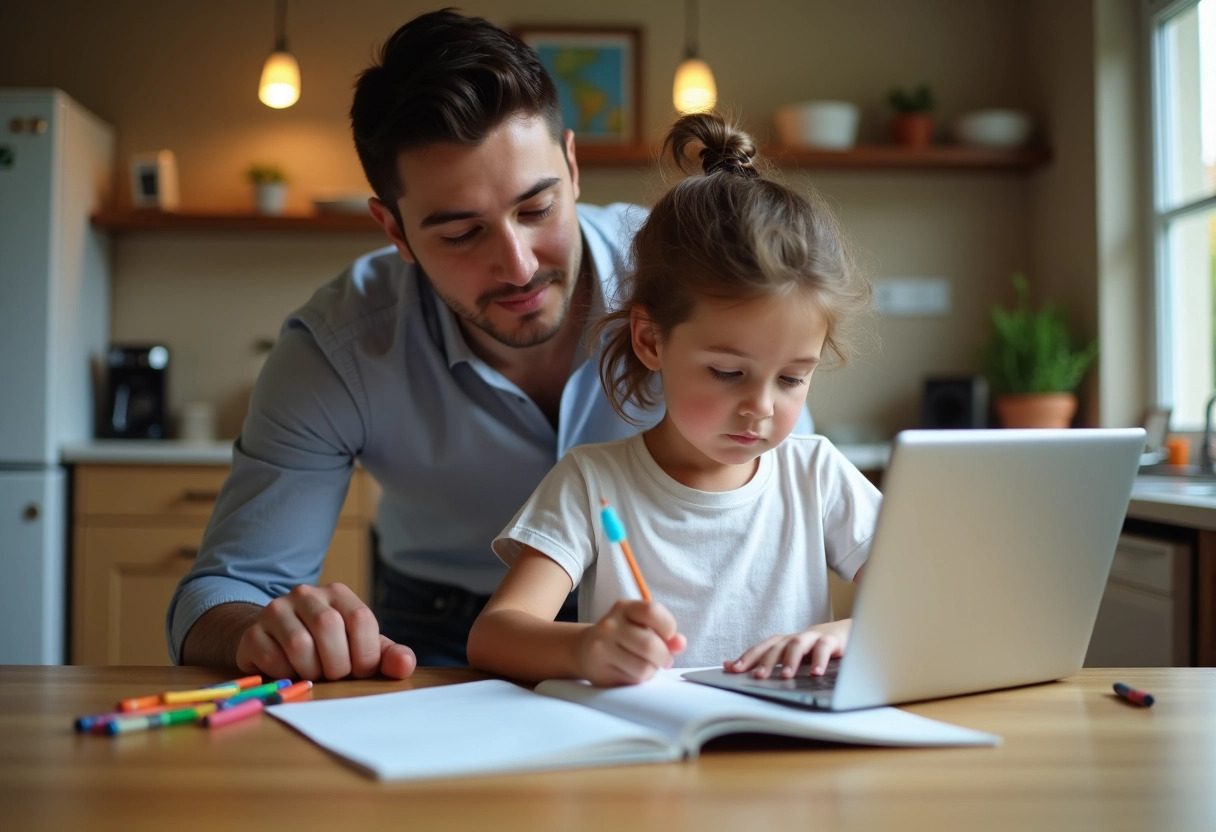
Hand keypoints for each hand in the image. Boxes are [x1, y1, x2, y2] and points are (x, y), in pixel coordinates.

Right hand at [235, 583, 416, 680]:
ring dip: (312, 671)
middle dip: (338, 664)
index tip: (361, 671)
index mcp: (339, 594)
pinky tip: (290, 672)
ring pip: (300, 645)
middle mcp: (306, 594)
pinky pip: (272, 659)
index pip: (361, 618)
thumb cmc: (327, 648)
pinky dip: (286, 675)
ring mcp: (276, 610)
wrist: (276, 642)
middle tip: (335, 676)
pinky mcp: (253, 633)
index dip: (365, 653)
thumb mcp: (360, 649)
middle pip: (329, 627)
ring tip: (313, 674)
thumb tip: (404, 665)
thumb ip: (386, 656)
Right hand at [575, 600, 686, 686]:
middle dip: (663, 657)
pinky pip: (632, 681)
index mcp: (624, 608)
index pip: (652, 611)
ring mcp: (602, 649)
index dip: (668, 627)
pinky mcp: (600, 672)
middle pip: (650, 645)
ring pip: (643, 668)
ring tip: (645, 666)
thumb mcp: (642, 626)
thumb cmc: (621, 637)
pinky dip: (639, 680)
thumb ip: (665, 632)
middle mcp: (610, 625)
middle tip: (661, 659)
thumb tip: (680, 643)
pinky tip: (631, 672)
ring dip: (652, 671)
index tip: (668, 635)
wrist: (583, 649)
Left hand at [725, 619, 851, 678]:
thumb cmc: (813, 648)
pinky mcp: (832, 640)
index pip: (761, 648)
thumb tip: (727, 665)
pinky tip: (816, 673)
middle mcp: (795, 638)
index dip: (747, 657)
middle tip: (757, 677)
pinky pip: (824, 648)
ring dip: (790, 660)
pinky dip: (820, 660)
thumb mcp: (788, 655)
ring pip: (798, 644)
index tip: (732, 669)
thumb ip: (762, 660)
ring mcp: (813, 638)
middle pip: (777, 647)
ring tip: (786, 676)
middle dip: (766, 662)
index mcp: (783, 642)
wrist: (846, 633)